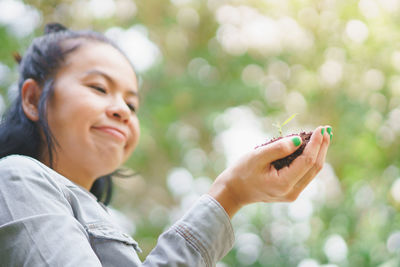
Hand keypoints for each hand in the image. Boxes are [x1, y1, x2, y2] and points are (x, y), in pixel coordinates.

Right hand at [208, 126, 331, 217]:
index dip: (317, 144)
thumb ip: (278, 149)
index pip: (308, 161)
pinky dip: (310, 159)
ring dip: (319, 152)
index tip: (321, 128)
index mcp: (283, 183)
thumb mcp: (257, 156)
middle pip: (315, 167)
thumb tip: (299, 140)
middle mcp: (292, 192)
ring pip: (313, 171)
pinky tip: (311, 147)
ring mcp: (293, 194)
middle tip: (327, 129)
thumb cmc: (242, 171)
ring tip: (323, 136)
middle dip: (322, 147)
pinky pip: (306, 173)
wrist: (234, 191)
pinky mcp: (291, 191)